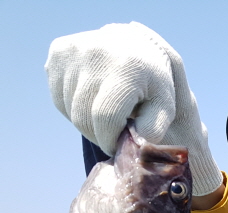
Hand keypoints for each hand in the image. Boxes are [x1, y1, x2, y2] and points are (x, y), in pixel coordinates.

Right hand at [46, 22, 221, 194]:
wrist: (137, 43)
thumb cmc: (153, 83)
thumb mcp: (164, 105)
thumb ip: (152, 129)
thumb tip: (133, 148)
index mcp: (127, 68)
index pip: (106, 118)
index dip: (109, 140)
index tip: (116, 147)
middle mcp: (97, 54)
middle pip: (84, 117)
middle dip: (98, 134)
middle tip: (112, 134)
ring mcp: (74, 50)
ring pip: (70, 109)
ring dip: (86, 122)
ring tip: (105, 114)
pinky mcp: (59, 50)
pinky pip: (59, 95)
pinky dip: (74, 106)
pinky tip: (92, 98)